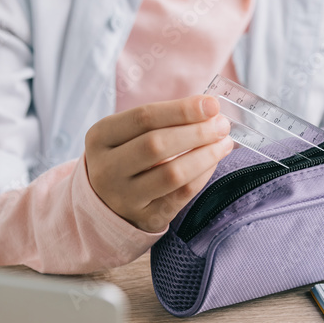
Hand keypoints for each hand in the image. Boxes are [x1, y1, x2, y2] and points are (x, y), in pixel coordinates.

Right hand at [86, 95, 234, 232]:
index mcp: (99, 137)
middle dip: (197, 132)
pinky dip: (202, 176)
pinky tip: (213, 163)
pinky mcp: (145, 218)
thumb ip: (163, 119)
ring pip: (172, 173)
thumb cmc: (126, 157)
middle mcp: (106, 169)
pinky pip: (181, 195)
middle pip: (156, 144)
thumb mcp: (128, 134)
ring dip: (205, 155)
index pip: (143, 117)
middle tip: (222, 126)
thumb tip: (209, 108)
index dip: (181, 109)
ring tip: (224, 143)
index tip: (211, 104)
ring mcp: (124, 197)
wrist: (107, 202)